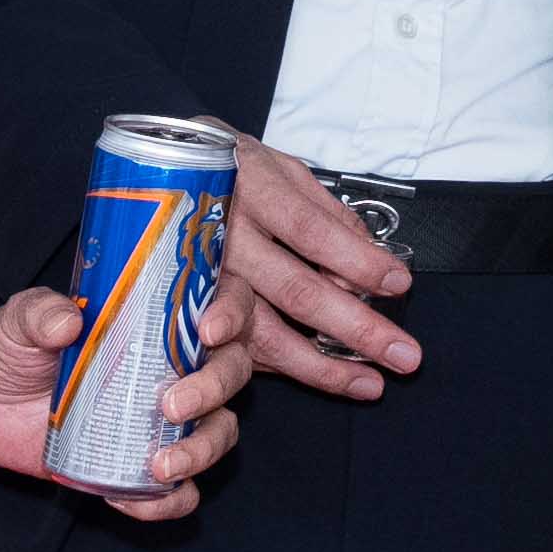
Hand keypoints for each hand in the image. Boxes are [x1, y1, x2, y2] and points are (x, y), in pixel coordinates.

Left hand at [0, 288, 266, 514]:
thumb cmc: (8, 349)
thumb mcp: (18, 321)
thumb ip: (39, 313)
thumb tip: (67, 321)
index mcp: (157, 321)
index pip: (221, 306)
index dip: (232, 314)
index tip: (207, 329)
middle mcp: (173, 368)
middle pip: (230, 372)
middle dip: (213, 389)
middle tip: (171, 406)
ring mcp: (162, 420)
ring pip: (218, 432)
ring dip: (202, 450)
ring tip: (161, 467)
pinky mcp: (140, 465)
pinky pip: (179, 492)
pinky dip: (168, 501)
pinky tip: (131, 499)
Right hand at [216, 146, 427, 398]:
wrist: (149, 182)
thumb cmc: (227, 172)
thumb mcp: (277, 168)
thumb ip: (324, 211)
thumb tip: (372, 256)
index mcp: (250, 191)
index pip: (310, 231)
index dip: (356, 261)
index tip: (398, 284)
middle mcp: (225, 240)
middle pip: (296, 289)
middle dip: (355, 326)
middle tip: (403, 354)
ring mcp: (204, 283)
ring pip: (264, 333)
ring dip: (323, 366)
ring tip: (369, 383)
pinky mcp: (192, 316)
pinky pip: (241, 350)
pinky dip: (287, 369)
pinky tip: (328, 381)